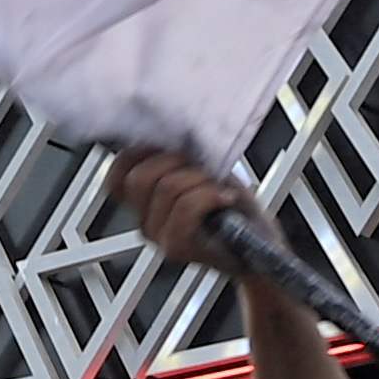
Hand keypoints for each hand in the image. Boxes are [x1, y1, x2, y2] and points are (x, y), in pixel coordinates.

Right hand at [109, 148, 265, 278]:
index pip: (116, 177)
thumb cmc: (238, 210)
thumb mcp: (208, 173)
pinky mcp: (176, 248)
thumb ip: (183, 157)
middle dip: (175, 161)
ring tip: (219, 189)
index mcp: (147, 203)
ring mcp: (158, 237)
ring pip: (167, 187)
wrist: (262, 247)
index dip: (135, 155)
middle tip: (202, 169)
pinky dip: (210, 195)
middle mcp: (146, 221)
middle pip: (139, 178)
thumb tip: (171, 130)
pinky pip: (185, 206)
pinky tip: (226, 198)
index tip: (166, 145)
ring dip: (200, 179)